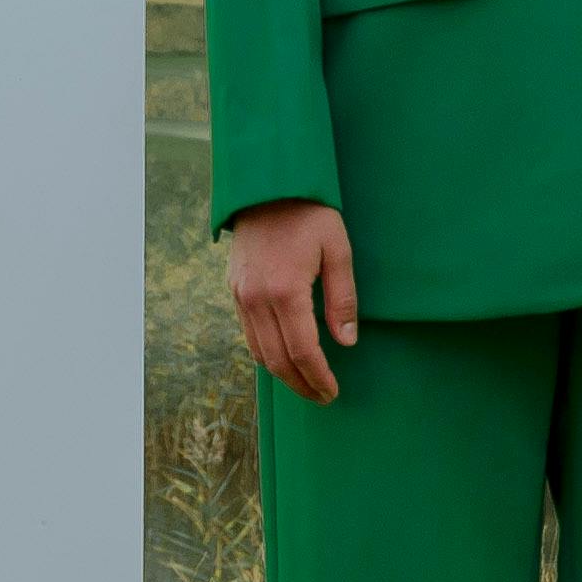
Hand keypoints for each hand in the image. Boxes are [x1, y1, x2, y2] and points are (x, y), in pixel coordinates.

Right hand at [228, 198, 362, 404]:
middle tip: (322, 396)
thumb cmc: (309, 213)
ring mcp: (241, 295)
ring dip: (282, 374)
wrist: (266, 185)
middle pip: (278, 360)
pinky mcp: (235, 289)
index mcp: (285, 290)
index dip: (318, 377)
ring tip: (305, 383)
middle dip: (301, 384)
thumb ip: (342, 298)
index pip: (303, 350)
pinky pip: (248, 333)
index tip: (333, 392)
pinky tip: (284, 357)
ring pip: (258, 351)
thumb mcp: (338, 249)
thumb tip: (347, 341)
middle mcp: (257, 299)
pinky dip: (266, 353)